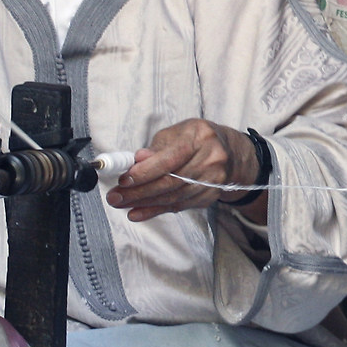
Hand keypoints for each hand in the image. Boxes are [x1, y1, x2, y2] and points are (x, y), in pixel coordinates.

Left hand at [104, 119, 265, 221]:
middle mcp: (212, 159)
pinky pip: (179, 206)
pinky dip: (156, 211)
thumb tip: (136, 160)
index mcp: (201, 137)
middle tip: (116, 197)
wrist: (231, 154)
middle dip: (139, 191)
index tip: (124, 179)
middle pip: (171, 181)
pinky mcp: (211, 196)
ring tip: (122, 204)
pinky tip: (138, 213)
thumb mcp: (177, 133)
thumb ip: (156, 148)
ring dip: (144, 203)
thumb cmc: (197, 139)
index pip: (170, 158)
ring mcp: (214, 180)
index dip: (146, 171)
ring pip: (174, 197)